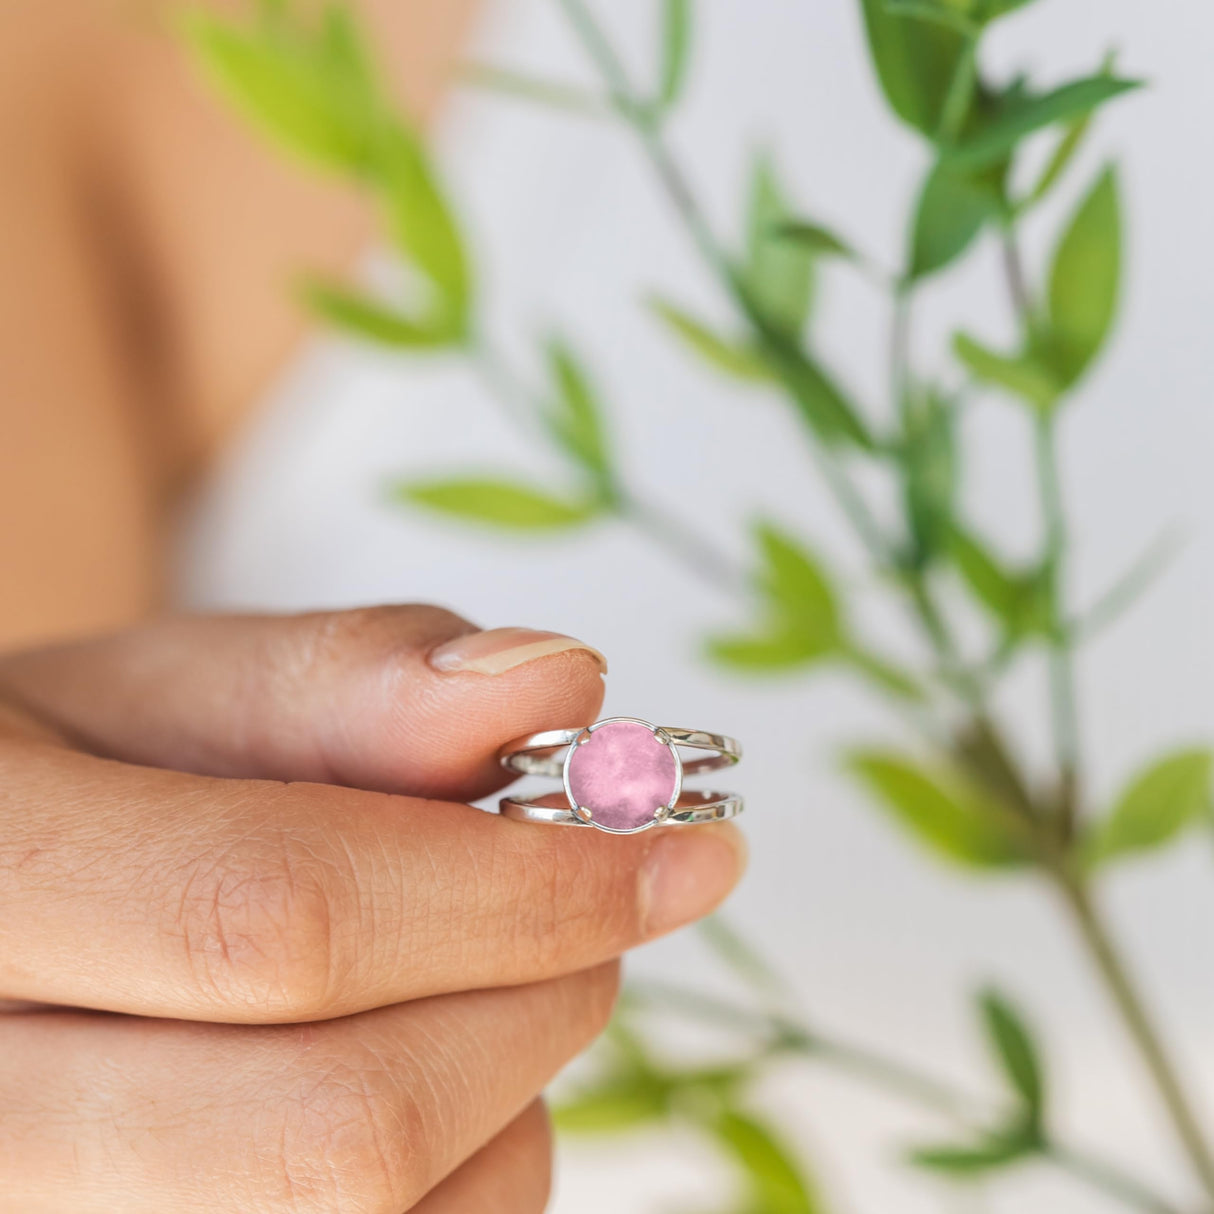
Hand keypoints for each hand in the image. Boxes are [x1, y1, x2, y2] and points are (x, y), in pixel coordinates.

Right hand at [0, 606, 743, 1211]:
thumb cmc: (66, 787)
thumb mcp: (158, 694)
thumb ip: (347, 679)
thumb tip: (557, 684)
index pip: (278, 920)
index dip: (521, 887)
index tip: (687, 849)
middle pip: (345, 1133)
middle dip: (537, 996)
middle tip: (591, 903)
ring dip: (513, 1088)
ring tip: (474, 972)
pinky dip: (479, 1167)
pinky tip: (428, 1072)